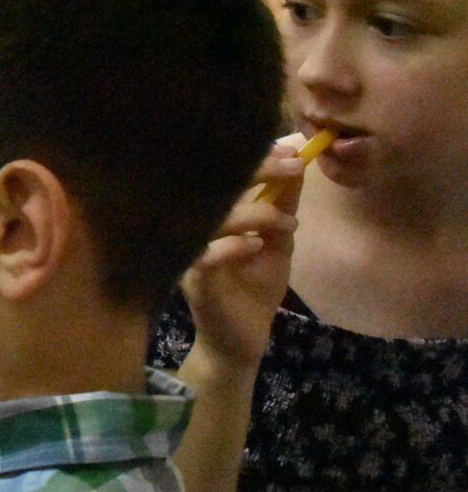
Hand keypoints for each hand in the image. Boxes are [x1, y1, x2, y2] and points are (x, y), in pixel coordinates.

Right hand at [181, 139, 304, 373]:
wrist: (241, 341)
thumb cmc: (254, 291)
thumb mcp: (277, 242)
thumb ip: (282, 205)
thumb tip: (299, 162)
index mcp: (215, 215)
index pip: (228, 175)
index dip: (258, 159)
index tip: (291, 151)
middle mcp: (197, 227)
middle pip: (218, 187)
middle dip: (258, 172)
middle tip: (292, 167)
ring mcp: (192, 252)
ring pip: (213, 218)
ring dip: (253, 213)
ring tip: (284, 221)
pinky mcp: (194, 279)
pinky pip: (205, 254)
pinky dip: (232, 246)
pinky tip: (255, 246)